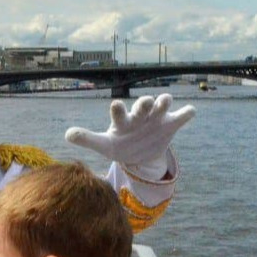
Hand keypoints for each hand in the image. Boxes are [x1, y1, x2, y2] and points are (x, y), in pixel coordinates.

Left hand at [65, 94, 194, 179]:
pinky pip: (181, 117)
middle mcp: (140, 116)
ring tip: (165, 102)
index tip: (116, 105)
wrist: (140, 154)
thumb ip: (87, 139)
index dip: (119, 109)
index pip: (119, 113)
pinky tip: (190, 111)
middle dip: (144, 103)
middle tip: (145, 102)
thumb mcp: (104, 145)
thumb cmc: (119, 145)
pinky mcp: (171, 125)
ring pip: (162, 106)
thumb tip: (67, 134)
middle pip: (142, 106)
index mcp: (123, 121)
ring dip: (164, 103)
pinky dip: (186, 113)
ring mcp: (157, 119)